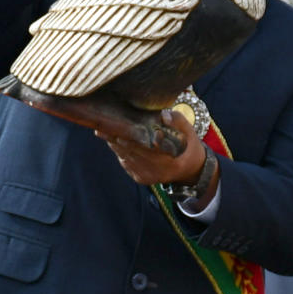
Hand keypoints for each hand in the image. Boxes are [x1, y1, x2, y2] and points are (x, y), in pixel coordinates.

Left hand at [100, 110, 215, 195]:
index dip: (130, 139)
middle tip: (101, 127)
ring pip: (125, 157)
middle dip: (115, 139)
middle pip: (131, 152)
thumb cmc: (189, 147)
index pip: (146, 149)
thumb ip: (177, 121)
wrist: (191, 171)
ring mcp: (147, 178)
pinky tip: (113, 141)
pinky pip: (126, 163)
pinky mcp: (140, 179)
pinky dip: (119, 151)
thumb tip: (163, 115)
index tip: (119, 128)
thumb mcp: (190, 132)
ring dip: (114, 144)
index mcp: (170, 163)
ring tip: (102, 131)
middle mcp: (156, 173)